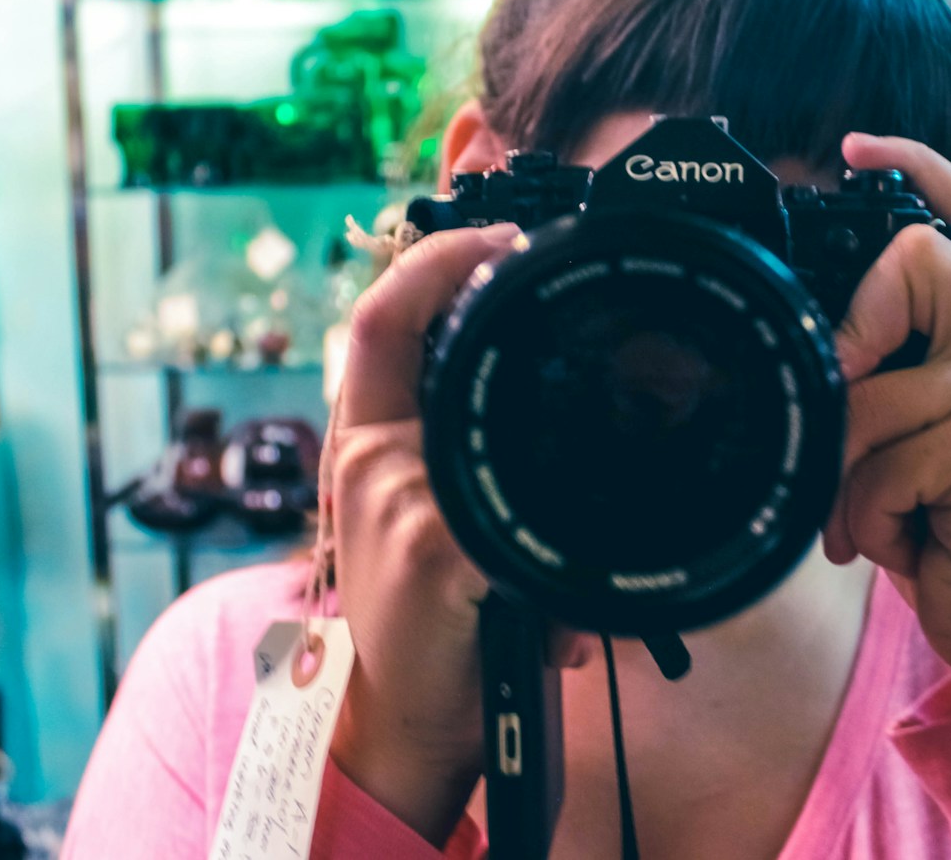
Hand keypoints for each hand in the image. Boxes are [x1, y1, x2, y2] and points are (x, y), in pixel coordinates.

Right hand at [322, 223, 516, 844]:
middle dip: (460, 273)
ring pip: (470, 416)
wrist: (413, 720)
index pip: (374, 324)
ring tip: (570, 366)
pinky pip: (498, 506)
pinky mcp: (428, 554)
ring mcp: (394, 503)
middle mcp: (367, 462)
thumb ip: (469, 457)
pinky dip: (552, 510)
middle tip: (526, 249)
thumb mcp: (438, 519)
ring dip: (529, 399)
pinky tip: (583, 530)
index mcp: (369, 445)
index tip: (490, 231)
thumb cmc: (438, 618)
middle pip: (400, 336)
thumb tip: (566, 411)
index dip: (425, 260)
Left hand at [822, 134, 950, 701]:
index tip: (857, 148)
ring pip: (867, 396)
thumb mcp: (899, 447)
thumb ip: (874, 386)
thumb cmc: (945, 530)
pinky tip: (907, 542)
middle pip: (910, 266)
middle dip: (854, 343)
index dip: (916, 168)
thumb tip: (811, 356)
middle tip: (857, 413)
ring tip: (880, 520)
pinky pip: (880, 464)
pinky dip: (869, 519)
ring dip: (849, 480)